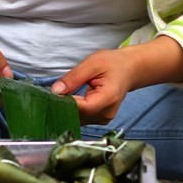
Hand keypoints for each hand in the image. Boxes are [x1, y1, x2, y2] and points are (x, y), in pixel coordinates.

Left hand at [52, 36, 182, 124]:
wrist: (129, 70)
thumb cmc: (113, 64)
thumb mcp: (92, 63)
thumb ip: (74, 77)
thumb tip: (56, 91)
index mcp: (108, 98)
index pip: (83, 108)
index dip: (66, 103)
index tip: (53, 94)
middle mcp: (107, 113)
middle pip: (79, 116)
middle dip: (64, 105)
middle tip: (54, 93)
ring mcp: (104, 119)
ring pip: (78, 119)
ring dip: (68, 109)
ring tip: (64, 94)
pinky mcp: (99, 119)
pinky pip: (81, 118)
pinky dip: (74, 110)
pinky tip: (70, 99)